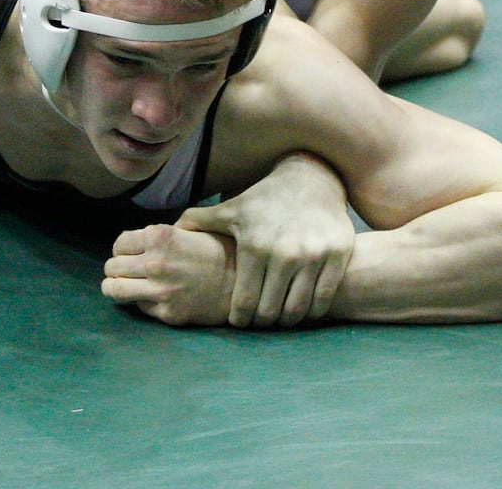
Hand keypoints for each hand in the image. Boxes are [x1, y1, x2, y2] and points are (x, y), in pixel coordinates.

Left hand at [101, 223, 235, 326]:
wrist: (247, 283)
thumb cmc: (221, 252)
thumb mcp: (191, 230)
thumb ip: (161, 233)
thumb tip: (137, 239)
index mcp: (160, 237)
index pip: (119, 244)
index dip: (122, 249)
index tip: (128, 254)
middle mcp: (156, 263)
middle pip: (112, 267)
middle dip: (115, 269)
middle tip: (121, 271)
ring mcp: (161, 290)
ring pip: (115, 290)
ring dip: (113, 287)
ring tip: (117, 286)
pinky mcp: (168, 313)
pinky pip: (140, 307)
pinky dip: (142, 302)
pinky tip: (153, 298)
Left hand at [175, 154, 353, 327]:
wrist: (312, 180)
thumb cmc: (263, 199)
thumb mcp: (229, 209)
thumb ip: (197, 223)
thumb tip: (164, 232)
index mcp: (254, 245)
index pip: (243, 301)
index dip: (238, 317)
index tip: (237, 319)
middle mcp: (285, 252)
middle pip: (269, 311)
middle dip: (261, 322)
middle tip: (257, 322)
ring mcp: (313, 255)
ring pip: (297, 310)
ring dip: (285, 321)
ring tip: (278, 318)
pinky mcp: (337, 256)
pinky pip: (323, 299)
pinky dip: (311, 311)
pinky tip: (301, 308)